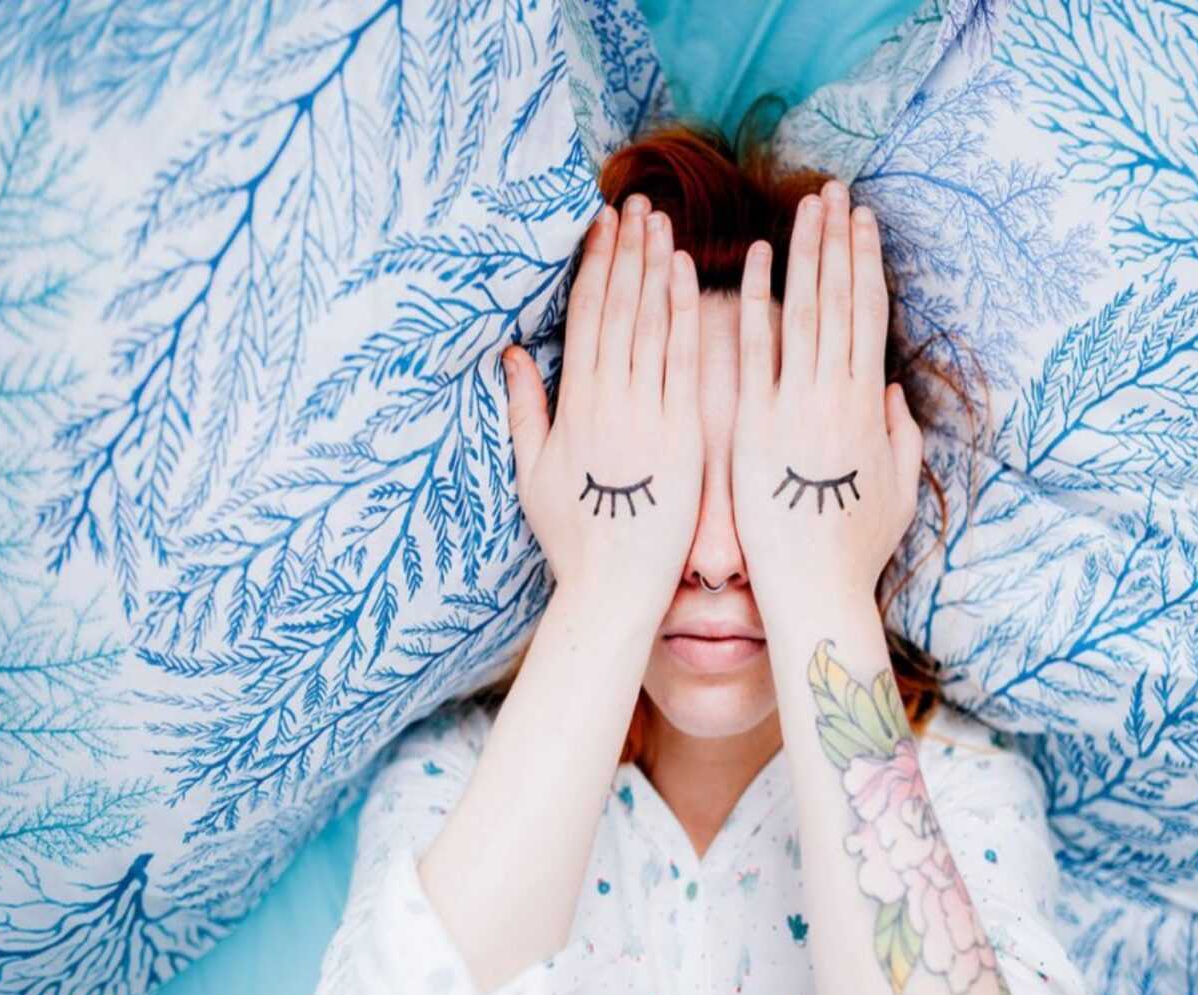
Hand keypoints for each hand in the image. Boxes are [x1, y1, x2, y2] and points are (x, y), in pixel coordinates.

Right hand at [503, 194, 702, 618]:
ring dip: (654, 267)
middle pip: (617, 308)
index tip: (600, 223)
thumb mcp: (533, 472)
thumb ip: (524, 408)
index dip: (593, 265)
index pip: (584, 317)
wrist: (616, 588)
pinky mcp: (684, 433)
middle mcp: (608, 400)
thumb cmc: (574, 538)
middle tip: (633, 201)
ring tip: (659, 221)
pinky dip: (686, 315)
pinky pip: (685, 362)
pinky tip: (688, 274)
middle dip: (625, 251)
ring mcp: (647, 413)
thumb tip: (509, 352)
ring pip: (651, 324)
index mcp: (572, 405)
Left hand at [731, 180, 922, 611]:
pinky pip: (756, 352)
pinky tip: (761, 259)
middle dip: (839, 242)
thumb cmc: (854, 546)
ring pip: (805, 313)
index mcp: (868, 405)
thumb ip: (897, 435)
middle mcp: (835, 395)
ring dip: (808, 254)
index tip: (863, 221)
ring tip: (810, 208)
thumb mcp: (896, 488)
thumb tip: (890, 393)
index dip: (866, 263)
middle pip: (840, 301)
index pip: (867, 315)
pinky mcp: (756, 423)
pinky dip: (759, 302)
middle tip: (836, 191)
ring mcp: (795, 405)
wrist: (813, 588)